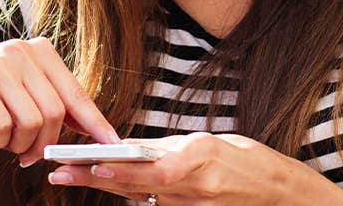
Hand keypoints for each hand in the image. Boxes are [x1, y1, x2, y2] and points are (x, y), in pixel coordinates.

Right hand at [0, 37, 119, 165]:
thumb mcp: (21, 93)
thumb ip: (54, 104)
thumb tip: (95, 129)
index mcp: (41, 51)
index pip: (77, 94)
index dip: (96, 123)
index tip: (114, 146)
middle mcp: (22, 51)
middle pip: (55, 112)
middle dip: (45, 144)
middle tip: (28, 158)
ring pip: (32, 121)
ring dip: (19, 144)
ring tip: (4, 142)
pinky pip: (3, 125)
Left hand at [46, 132, 307, 204]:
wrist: (283, 196)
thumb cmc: (252, 163)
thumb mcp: (215, 143)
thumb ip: (176, 148)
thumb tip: (139, 147)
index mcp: (202, 159)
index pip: (152, 168)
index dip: (120, 169)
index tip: (92, 164)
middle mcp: (195, 188)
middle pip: (136, 186)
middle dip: (95, 178)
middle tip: (59, 172)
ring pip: (140, 200)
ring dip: (108, 187)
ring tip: (73, 175)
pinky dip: (136, 198)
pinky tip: (112, 187)